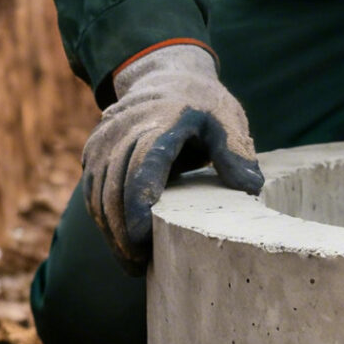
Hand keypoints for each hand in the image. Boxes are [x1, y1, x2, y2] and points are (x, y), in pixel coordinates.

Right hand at [81, 42, 262, 274]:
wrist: (165, 76)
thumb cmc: (203, 106)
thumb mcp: (227, 121)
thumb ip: (236, 153)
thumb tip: (251, 188)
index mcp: (159, 124)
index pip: (142, 169)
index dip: (139, 207)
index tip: (144, 242)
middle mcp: (122, 132)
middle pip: (114, 189)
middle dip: (124, 233)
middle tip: (141, 267)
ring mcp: (103, 141)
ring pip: (98, 195)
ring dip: (111, 232)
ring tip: (133, 263)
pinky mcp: (93, 152)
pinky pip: (92, 191)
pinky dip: (103, 220)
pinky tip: (121, 244)